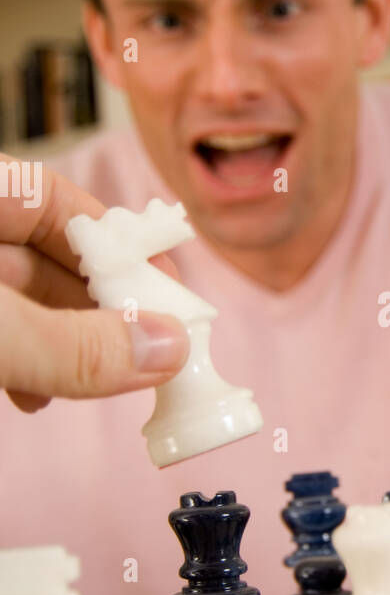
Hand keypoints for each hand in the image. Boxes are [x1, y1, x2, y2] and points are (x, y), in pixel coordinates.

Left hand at [0, 155, 188, 412]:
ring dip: (58, 347)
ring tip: (89, 386)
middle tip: (141, 354)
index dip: (115, 242)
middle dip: (93, 310)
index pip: (53, 199)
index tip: (164, 292)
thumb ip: (71, 344)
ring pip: (15, 303)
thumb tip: (168, 349)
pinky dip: (17, 363)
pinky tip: (34, 396)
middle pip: (41, 258)